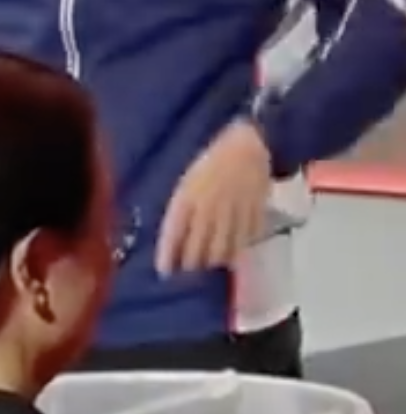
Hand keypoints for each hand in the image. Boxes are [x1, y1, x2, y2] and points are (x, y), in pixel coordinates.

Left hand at [156, 120, 271, 274]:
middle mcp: (210, 209)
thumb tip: (176, 237)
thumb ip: (182, 208)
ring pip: (222, 250)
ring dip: (213, 261)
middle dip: (191, 263)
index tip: (163, 270)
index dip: (168, 254)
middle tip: (187, 270)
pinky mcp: (254, 217)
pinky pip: (245, 242)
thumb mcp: (188, 181)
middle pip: (198, 247)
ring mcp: (233, 214)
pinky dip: (237, 251)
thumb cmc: (212, 162)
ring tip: (208, 265)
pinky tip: (232, 254)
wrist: (247, 146)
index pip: (174, 232)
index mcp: (188, 196)